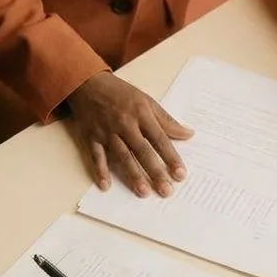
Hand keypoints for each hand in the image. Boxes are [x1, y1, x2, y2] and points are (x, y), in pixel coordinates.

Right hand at [67, 72, 192, 196]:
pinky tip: (106, 186)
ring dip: (132, 175)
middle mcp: (125, 124)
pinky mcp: (92, 137)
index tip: (180, 175)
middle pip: (142, 151)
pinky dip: (100, 171)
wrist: (88, 84)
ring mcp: (107, 132)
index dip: (171, 158)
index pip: (160, 139)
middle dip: (155, 171)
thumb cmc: (121, 94)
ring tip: (143, 192)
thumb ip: (166, 120)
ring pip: (122, 156)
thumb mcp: (146, 101)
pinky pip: (96, 156)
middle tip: (166, 191)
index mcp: (141, 114)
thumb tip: (188, 134)